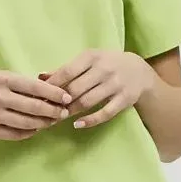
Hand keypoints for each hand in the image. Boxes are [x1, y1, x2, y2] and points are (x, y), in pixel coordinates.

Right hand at [0, 68, 73, 140]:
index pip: (36, 87)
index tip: (67, 98)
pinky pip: (14, 135)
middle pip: (34, 107)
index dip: (55, 94)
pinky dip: (28, 133)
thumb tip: (50, 92)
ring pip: (26, 123)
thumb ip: (22, 84)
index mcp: (2, 80)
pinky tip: (34, 129)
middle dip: (53, 112)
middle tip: (63, 114)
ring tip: (51, 122)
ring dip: (42, 124)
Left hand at [40, 49, 154, 128]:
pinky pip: (104, 113)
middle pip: (75, 89)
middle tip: (48, 110)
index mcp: (92, 56)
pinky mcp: (124, 99)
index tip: (41, 95)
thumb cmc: (106, 64)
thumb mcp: (89, 60)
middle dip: (59, 101)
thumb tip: (41, 77)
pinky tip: (77, 124)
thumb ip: (66, 69)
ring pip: (87, 102)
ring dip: (71, 111)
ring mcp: (115, 84)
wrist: (139, 71)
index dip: (52, 85)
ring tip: (60, 117)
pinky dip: (89, 121)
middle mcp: (104, 69)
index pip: (67, 71)